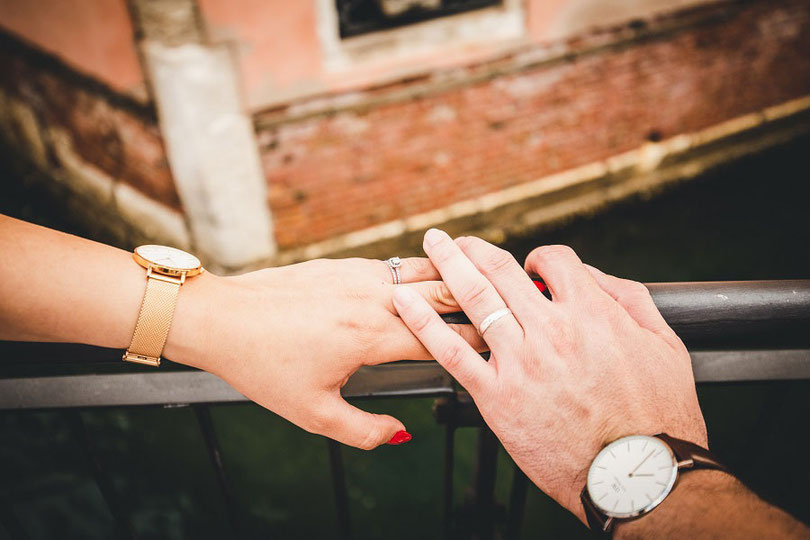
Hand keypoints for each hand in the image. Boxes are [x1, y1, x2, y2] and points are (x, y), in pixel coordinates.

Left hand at [165, 256, 482, 449]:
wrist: (220, 317)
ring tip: (478, 285)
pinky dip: (418, 272)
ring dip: (451, 279)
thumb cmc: (261, 365)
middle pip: (442, 292)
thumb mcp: (313, 413)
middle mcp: (371, 297)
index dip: (475, 343)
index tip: (500, 348)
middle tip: (504, 311)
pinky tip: (425, 279)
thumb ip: (364, 430)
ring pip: (421, 270)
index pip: (442, 337)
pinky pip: (392, 266)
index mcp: (371, 334)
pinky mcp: (340, 264)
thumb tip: (400, 435)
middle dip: (477, 302)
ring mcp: (356, 274)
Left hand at [392, 231, 706, 521]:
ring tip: (431, 245)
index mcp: (591, 313)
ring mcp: (519, 363)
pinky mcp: (495, 397)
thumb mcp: (664, 345)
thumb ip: (629, 300)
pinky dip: (423, 322)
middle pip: (500, 270)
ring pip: (472, 299)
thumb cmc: (659, 416)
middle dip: (473, 248)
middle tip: (454, 239)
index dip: (540, 258)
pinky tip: (403, 301)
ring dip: (446, 265)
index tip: (532, 268)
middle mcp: (550, 330)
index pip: (553, 260)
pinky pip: (450, 353)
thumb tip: (593, 278)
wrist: (634, 476)